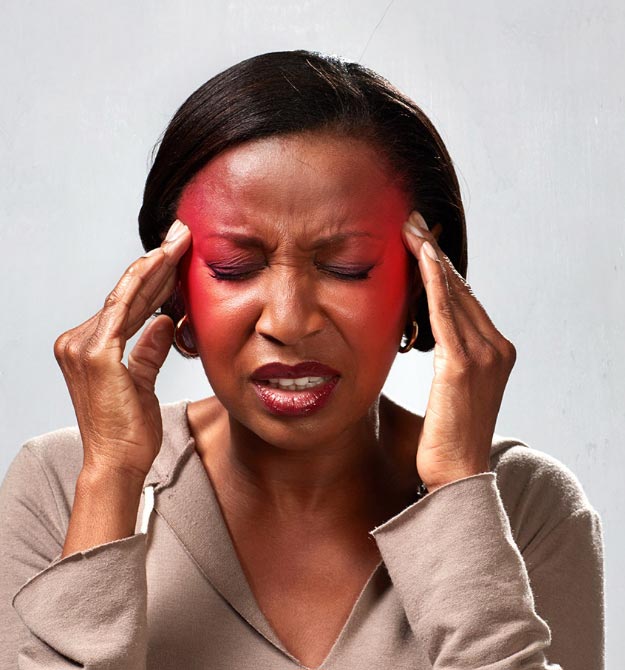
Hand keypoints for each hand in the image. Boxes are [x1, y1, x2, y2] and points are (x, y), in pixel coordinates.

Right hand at [53, 219, 190, 483]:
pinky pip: (126, 309)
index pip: (126, 304)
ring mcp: (82, 346)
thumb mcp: (142, 382)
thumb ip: (150, 350)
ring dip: (156, 266)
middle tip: (181, 235)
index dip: (152, 278)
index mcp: (87, 348)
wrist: (118, 464)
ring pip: (127, 295)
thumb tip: (166, 321)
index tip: (176, 255)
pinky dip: (145, 284)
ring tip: (180, 241)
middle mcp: (78, 341)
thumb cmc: (130, 431)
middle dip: (157, 262)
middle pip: (125, 293)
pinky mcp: (96, 355)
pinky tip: (164, 263)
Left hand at [402, 211, 516, 492]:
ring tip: (412, 229)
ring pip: (453, 294)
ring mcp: (484, 354)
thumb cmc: (445, 437)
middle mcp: (495, 347)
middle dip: (434, 253)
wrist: (456, 475)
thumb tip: (418, 338)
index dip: (441, 268)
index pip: (464, 299)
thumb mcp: (448, 390)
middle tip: (413, 221)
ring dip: (431, 258)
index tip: (422, 241)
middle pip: (460, 288)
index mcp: (494, 351)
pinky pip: (445, 313)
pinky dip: (434, 282)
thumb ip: (444, 359)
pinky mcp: (463, 365)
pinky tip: (421, 257)